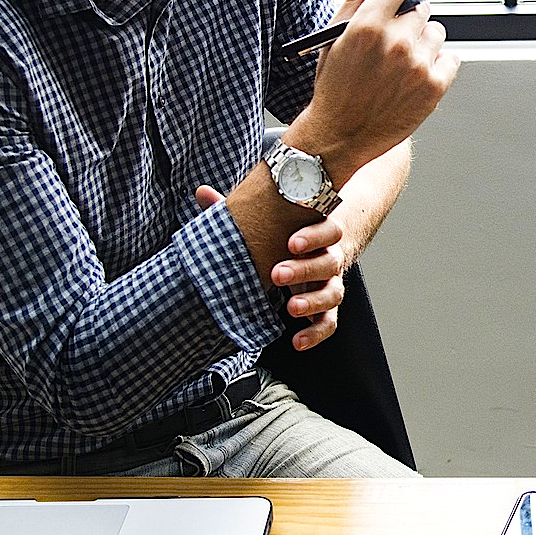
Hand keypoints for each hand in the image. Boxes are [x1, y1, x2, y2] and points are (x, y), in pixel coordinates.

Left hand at [199, 186, 345, 349]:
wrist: (317, 245)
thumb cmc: (286, 231)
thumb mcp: (269, 219)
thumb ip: (237, 209)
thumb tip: (202, 192)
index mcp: (319, 232)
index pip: (328, 230)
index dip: (314, 236)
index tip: (291, 243)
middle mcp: (329, 256)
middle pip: (329, 262)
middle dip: (304, 269)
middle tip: (277, 274)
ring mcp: (329, 282)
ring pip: (333, 293)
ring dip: (312, 301)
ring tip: (291, 307)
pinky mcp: (326, 306)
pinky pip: (329, 322)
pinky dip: (316, 333)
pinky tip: (298, 341)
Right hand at [293, 0, 458, 179]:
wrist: (339, 135)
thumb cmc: (335, 84)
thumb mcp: (336, 36)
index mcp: (367, 24)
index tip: (391, 6)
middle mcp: (396, 42)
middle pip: (420, 8)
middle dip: (406, 22)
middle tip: (389, 46)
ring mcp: (418, 65)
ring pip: (436, 32)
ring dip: (423, 43)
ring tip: (401, 65)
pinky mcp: (434, 87)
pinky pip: (451, 58)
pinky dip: (438, 65)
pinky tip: (415, 76)